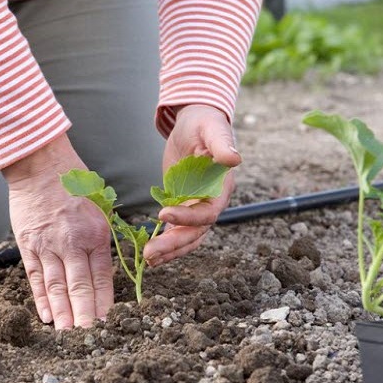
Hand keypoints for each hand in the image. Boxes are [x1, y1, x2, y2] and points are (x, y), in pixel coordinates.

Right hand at [2, 134, 112, 329]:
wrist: (40, 164)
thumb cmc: (73, 182)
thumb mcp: (99, 207)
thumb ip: (100, 238)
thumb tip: (102, 268)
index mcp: (95, 234)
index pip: (102, 277)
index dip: (103, 302)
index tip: (105, 321)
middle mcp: (73, 243)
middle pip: (80, 287)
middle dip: (84, 315)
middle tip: (87, 338)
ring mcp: (48, 245)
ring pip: (57, 287)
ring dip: (62, 313)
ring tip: (67, 334)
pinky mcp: (28, 245)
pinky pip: (35, 277)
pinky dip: (41, 298)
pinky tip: (46, 315)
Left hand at [143, 104, 239, 265]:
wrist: (195, 122)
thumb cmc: (205, 122)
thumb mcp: (212, 128)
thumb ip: (222, 144)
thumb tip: (234, 158)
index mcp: (221, 187)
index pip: (208, 212)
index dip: (188, 217)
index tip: (164, 214)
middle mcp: (212, 202)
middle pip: (196, 232)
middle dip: (174, 244)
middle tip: (150, 253)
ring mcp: (197, 206)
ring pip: (187, 237)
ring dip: (169, 250)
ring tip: (148, 260)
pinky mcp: (183, 206)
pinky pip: (177, 230)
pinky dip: (165, 242)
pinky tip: (150, 253)